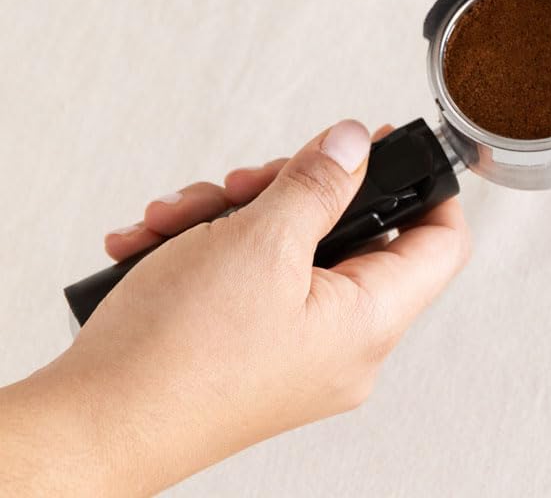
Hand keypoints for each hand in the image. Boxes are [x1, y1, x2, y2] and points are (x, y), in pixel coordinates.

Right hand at [0, 121, 469, 495]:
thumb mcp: (261, 240)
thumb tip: (355, 143)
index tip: (382, 143)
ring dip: (231, 216)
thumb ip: (320, 182)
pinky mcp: (246, 352)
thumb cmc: (175, 358)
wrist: (89, 426)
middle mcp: (340, 346)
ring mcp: (292, 351)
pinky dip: (205, 249)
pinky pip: (246, 278)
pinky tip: (156, 245)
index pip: (441, 242)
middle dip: (289, 190)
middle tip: (247, 183)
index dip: (423, 182)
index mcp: (367, 324)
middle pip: (349, 232)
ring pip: (286, 247)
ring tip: (181, 219)